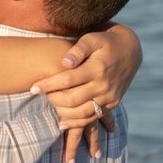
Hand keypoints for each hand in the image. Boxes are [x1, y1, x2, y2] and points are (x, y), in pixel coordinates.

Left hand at [30, 24, 138, 162]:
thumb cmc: (104, 42)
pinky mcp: (112, 103)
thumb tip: (64, 63)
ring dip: (62, 113)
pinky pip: (92, 117)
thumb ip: (77, 50)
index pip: (67, 80)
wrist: (130, 50)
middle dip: (53, 99)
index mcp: (97, 68)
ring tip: (51, 105)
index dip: (48, 85)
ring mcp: (109, 97)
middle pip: (72, 100)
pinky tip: (62, 122)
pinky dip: (76, 122)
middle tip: (42, 94)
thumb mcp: (92, 39)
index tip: (33, 88)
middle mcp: (104, 85)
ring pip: (82, 113)